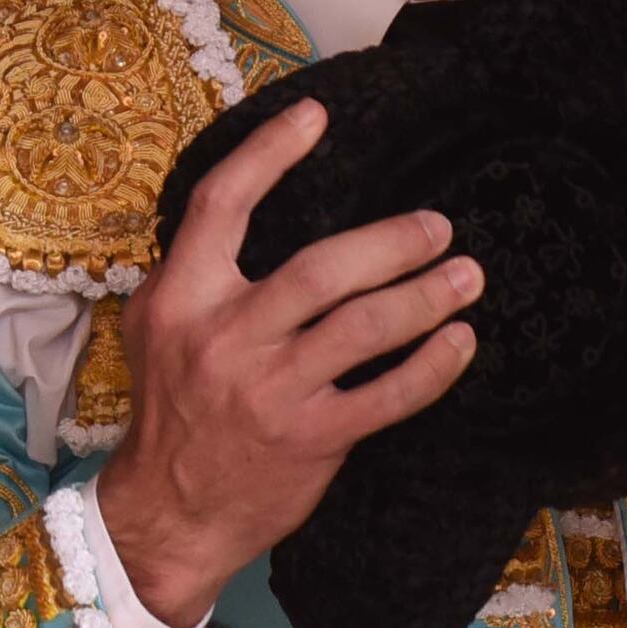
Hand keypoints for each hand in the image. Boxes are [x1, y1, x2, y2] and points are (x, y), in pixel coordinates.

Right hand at [91, 101, 482, 625]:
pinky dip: (431, 367)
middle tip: (439, 227)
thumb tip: (253, 205)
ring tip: (468, 275)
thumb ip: (198, 271)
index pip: (224, 205)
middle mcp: (225, 338)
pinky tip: (459, 342)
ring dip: (425, 296)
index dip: (270, 154)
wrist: (169, 511)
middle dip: (393, 242)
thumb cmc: (173, 410)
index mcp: (182, 298)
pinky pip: (387, 396)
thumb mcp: (158, 327)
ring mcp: (270, 392)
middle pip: (322, 269)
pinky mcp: (310, 439)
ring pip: (363, 328)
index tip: (317, 116)